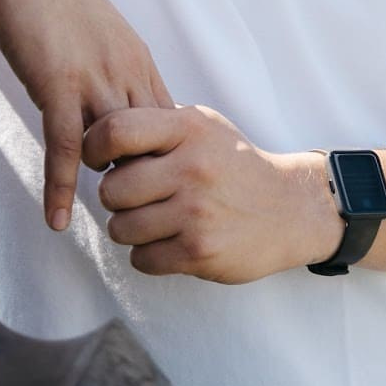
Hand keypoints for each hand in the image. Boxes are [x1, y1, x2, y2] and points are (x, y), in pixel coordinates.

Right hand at [0, 0, 172, 232]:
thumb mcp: (98, 39)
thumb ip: (110, 75)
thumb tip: (110, 110)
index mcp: (139, 63)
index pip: (167, 126)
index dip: (166, 161)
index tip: (168, 191)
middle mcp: (127, 75)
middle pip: (152, 144)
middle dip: (151, 182)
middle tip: (149, 219)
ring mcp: (95, 81)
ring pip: (116, 150)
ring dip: (112, 189)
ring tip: (113, 227)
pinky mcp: (58, 85)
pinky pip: (64, 148)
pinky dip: (61, 188)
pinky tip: (56, 220)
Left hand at [84, 106, 338, 283]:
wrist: (291, 209)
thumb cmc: (235, 166)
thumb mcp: (204, 128)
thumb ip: (157, 127)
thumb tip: (95, 136)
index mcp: (190, 129)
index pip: (115, 130)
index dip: (94, 147)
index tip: (101, 160)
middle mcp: (193, 168)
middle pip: (112, 189)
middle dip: (117, 198)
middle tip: (138, 198)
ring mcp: (197, 212)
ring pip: (120, 228)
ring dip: (131, 230)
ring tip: (157, 221)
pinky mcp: (199, 251)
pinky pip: (141, 259)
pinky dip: (149, 255)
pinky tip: (172, 242)